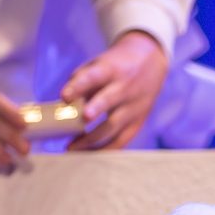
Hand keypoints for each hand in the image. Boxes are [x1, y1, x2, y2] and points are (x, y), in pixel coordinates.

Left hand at [60, 30, 168, 151]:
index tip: (64, 97)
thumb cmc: (116, 64)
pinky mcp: (139, 121)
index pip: (93, 77)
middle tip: (80, 122)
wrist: (152, 60)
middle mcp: (125, 87)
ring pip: (114, 126)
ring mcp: (134, 106)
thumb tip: (62, 105)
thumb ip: (81, 80)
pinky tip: (90, 154)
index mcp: (112, 69)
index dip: (78, 86)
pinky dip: (106, 149)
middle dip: (95, 110)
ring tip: (72, 147)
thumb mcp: (99, 63)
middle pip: (109, 101)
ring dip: (92, 139)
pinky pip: (123, 140)